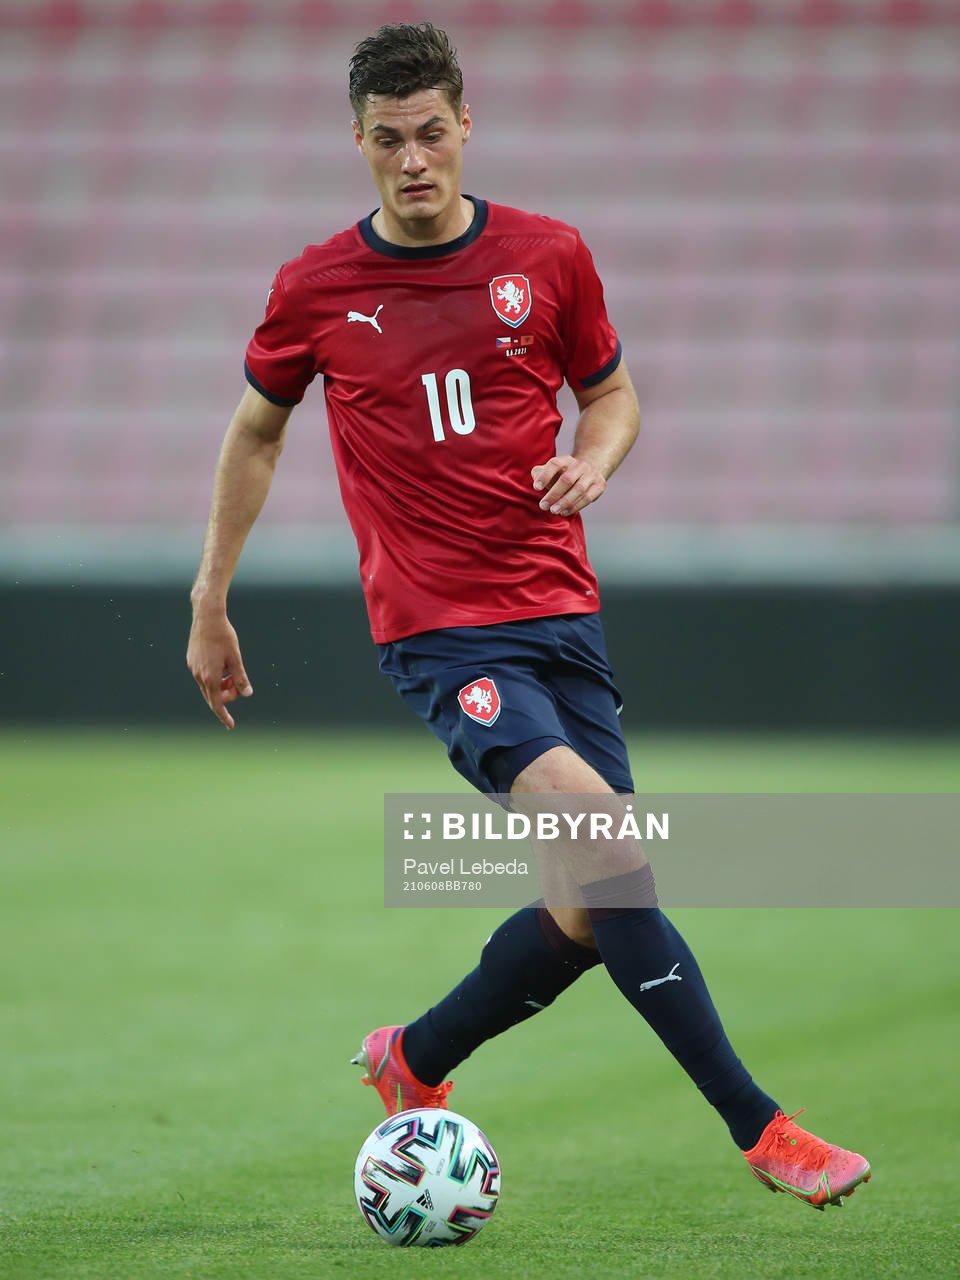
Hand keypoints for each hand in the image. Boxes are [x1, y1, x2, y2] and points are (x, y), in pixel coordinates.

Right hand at [186, 608, 252, 729]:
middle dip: (227, 696)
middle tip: (239, 684)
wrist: (206, 617)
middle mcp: (199, 675)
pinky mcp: (191, 661)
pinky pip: (203, 675)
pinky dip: (214, 676)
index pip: (217, 704)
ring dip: (221, 685)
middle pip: (213, 696)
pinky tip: (221, 663)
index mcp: (210, 677)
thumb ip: (241, 677)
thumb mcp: (236, 658)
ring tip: (231, 671)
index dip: (225, 716)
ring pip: (208, 686)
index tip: (231, 725)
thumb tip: (248, 694)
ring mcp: (193, 668)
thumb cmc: (224, 636)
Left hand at [531, 455, 606, 516]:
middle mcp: (580, 465)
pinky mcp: (599, 486)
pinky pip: (587, 498)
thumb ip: (539, 474)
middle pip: (567, 479)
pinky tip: (564, 512)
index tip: (536, 488)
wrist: (588, 473)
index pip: (555, 464)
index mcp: (566, 460)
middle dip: (554, 494)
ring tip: (553, 511)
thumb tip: (536, 482)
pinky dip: (575, 507)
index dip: (545, 476)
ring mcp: (591, 475)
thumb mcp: (551, 471)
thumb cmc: (563, 475)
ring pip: (579, 489)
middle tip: (543, 506)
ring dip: (565, 502)